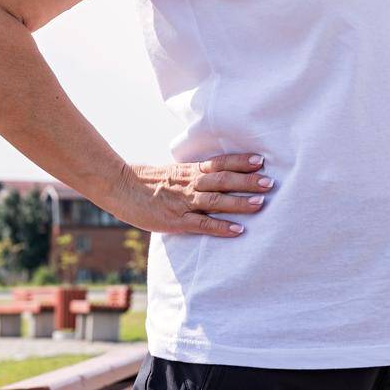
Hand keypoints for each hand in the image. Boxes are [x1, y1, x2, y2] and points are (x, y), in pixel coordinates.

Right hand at [118, 152, 273, 236]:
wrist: (120, 187)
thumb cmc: (147, 182)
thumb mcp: (173, 173)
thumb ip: (193, 174)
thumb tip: (215, 174)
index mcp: (189, 171)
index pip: (219, 163)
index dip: (240, 161)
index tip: (260, 159)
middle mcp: (189, 183)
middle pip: (223, 180)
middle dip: (247, 181)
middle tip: (270, 182)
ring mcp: (183, 202)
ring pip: (216, 201)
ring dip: (239, 202)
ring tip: (261, 203)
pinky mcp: (176, 220)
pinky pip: (202, 224)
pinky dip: (221, 227)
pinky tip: (238, 229)